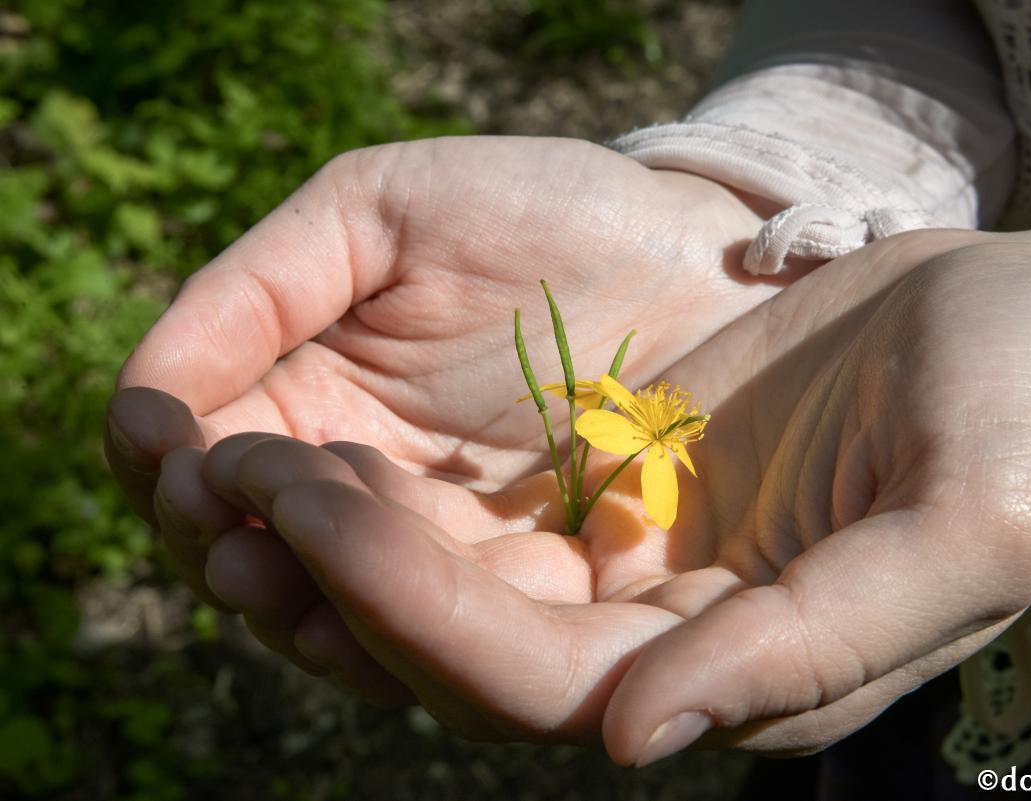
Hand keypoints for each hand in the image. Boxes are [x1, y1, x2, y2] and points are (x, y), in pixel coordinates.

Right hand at [106, 136, 785, 609]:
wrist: (697, 256)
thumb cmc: (545, 211)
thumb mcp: (384, 211)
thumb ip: (262, 287)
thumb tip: (142, 391)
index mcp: (318, 394)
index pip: (201, 451)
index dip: (164, 456)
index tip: (164, 442)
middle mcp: (366, 483)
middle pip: (251, 546)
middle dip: (215, 539)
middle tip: (216, 522)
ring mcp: (445, 541)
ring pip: (333, 603)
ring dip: (287, 596)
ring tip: (265, 567)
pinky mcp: (529, 584)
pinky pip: (442, 626)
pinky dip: (388, 626)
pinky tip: (361, 611)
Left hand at [176, 224, 1030, 759]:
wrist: (1022, 332)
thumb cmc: (1020, 417)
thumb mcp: (963, 530)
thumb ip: (812, 649)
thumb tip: (629, 747)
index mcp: (746, 673)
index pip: (537, 684)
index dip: (409, 607)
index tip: (305, 504)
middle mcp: (674, 647)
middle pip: (464, 651)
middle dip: (339, 569)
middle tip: (227, 466)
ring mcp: (640, 574)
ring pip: (452, 596)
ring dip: (338, 540)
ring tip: (234, 454)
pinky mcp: (622, 498)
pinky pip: (479, 522)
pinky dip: (390, 495)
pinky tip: (321, 440)